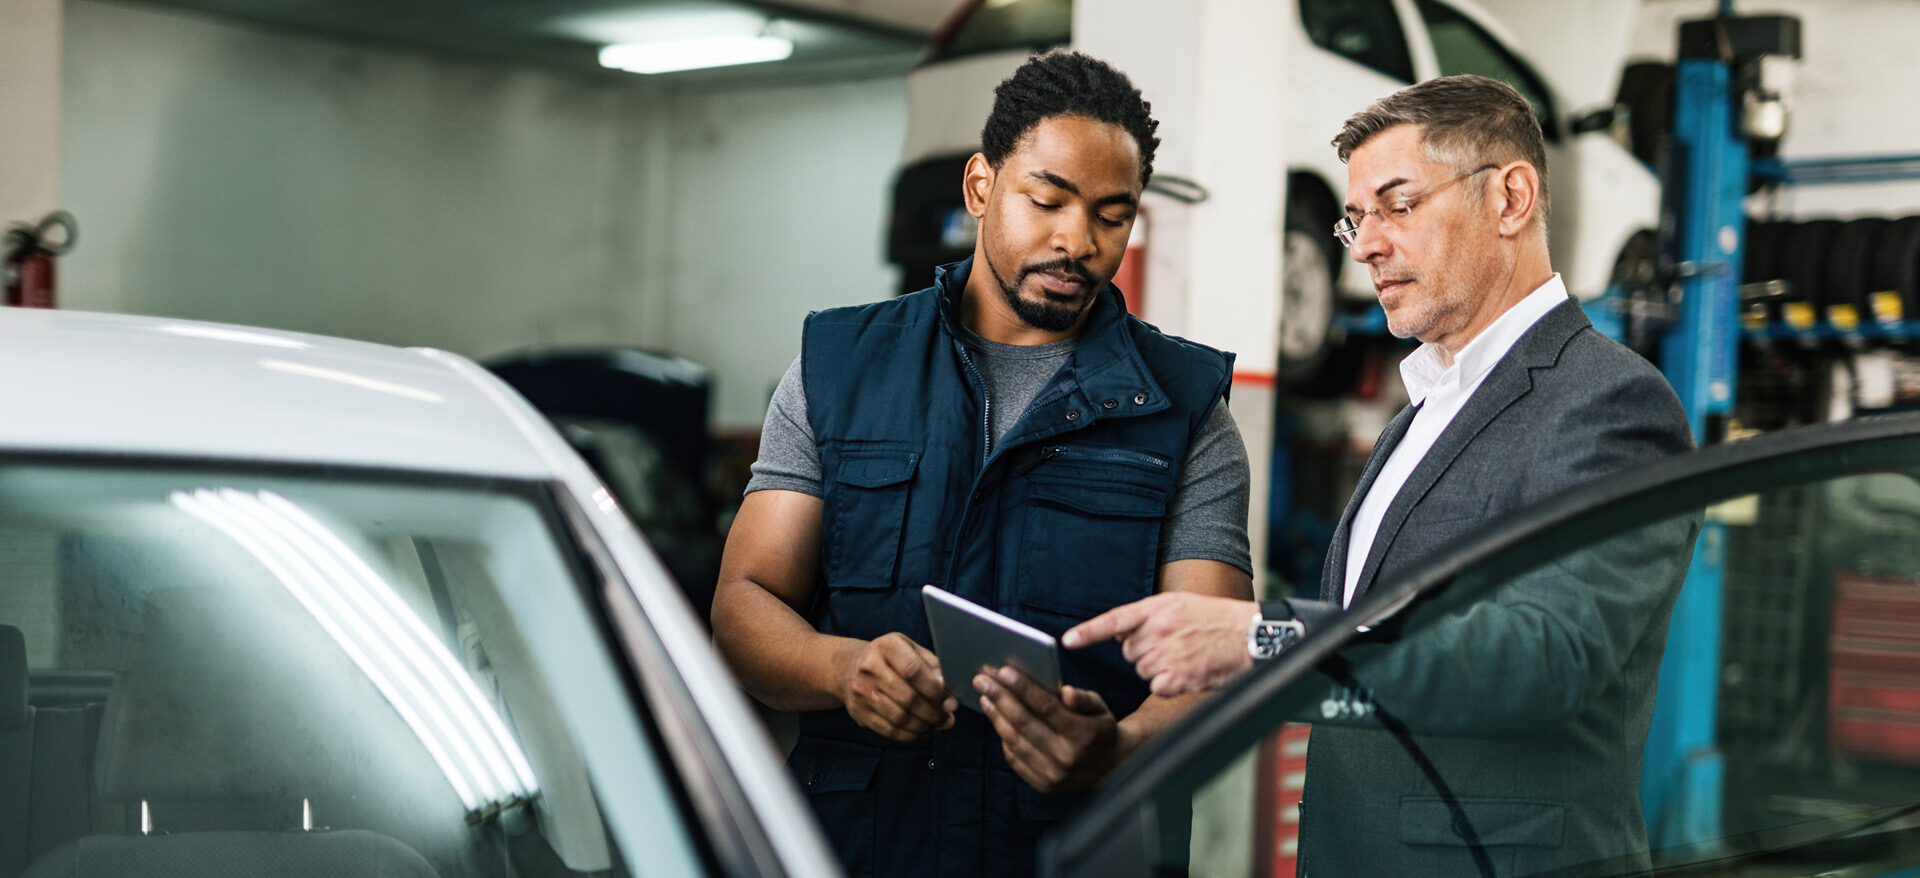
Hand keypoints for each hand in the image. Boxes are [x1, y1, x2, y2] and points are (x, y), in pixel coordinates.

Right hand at [836, 633, 957, 740]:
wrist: (850, 667)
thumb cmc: (890, 658)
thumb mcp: (910, 649)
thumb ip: (931, 665)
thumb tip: (949, 689)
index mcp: (886, 647)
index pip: (913, 671)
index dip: (935, 690)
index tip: (951, 702)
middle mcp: (870, 668)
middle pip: (908, 698)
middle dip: (934, 713)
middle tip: (948, 719)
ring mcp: (861, 691)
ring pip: (899, 718)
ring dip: (924, 726)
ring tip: (938, 726)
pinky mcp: (859, 712)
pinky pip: (888, 730)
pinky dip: (910, 735)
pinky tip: (923, 731)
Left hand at [975, 666, 1120, 792]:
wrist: (1110, 766)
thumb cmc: (1099, 727)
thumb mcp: (1100, 707)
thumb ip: (1083, 698)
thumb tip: (1065, 692)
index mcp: (1083, 735)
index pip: (1047, 708)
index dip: (1023, 688)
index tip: (1003, 670)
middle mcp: (1066, 758)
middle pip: (1024, 723)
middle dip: (1000, 698)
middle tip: (981, 678)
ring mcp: (1052, 775)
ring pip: (1015, 741)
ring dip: (996, 716)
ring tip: (984, 695)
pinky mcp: (1042, 784)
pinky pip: (1014, 757)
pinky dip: (1002, 736)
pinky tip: (996, 717)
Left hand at [1062, 593, 1256, 695]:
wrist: (1250, 636)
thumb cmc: (1217, 620)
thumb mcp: (1180, 604)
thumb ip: (1148, 616)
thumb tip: (1120, 634)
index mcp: (1157, 608)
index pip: (1114, 620)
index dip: (1089, 632)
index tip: (1068, 641)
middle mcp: (1159, 630)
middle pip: (1129, 651)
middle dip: (1144, 652)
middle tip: (1173, 646)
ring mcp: (1168, 654)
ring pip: (1143, 670)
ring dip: (1158, 668)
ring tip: (1185, 656)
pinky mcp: (1178, 677)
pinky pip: (1157, 687)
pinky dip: (1169, 685)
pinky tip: (1188, 673)